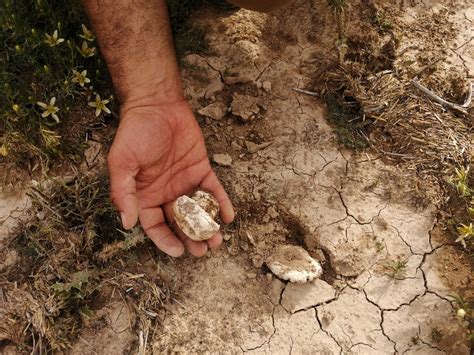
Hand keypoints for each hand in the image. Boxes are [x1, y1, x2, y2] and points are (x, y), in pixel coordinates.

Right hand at [107, 99, 234, 256]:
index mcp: (144, 196)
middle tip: (203, 250)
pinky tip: (228, 216)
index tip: (179, 252)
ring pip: (197, 210)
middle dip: (191, 238)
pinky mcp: (201, 170)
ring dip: (207, 226)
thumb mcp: (121, 163)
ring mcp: (184, 183)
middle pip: (179, 223)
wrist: (157, 105)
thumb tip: (127, 223)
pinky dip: (221, 203)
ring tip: (217, 240)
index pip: (155, 227)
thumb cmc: (134, 133)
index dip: (165, 241)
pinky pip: (213, 190)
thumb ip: (123, 193)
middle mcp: (165, 193)